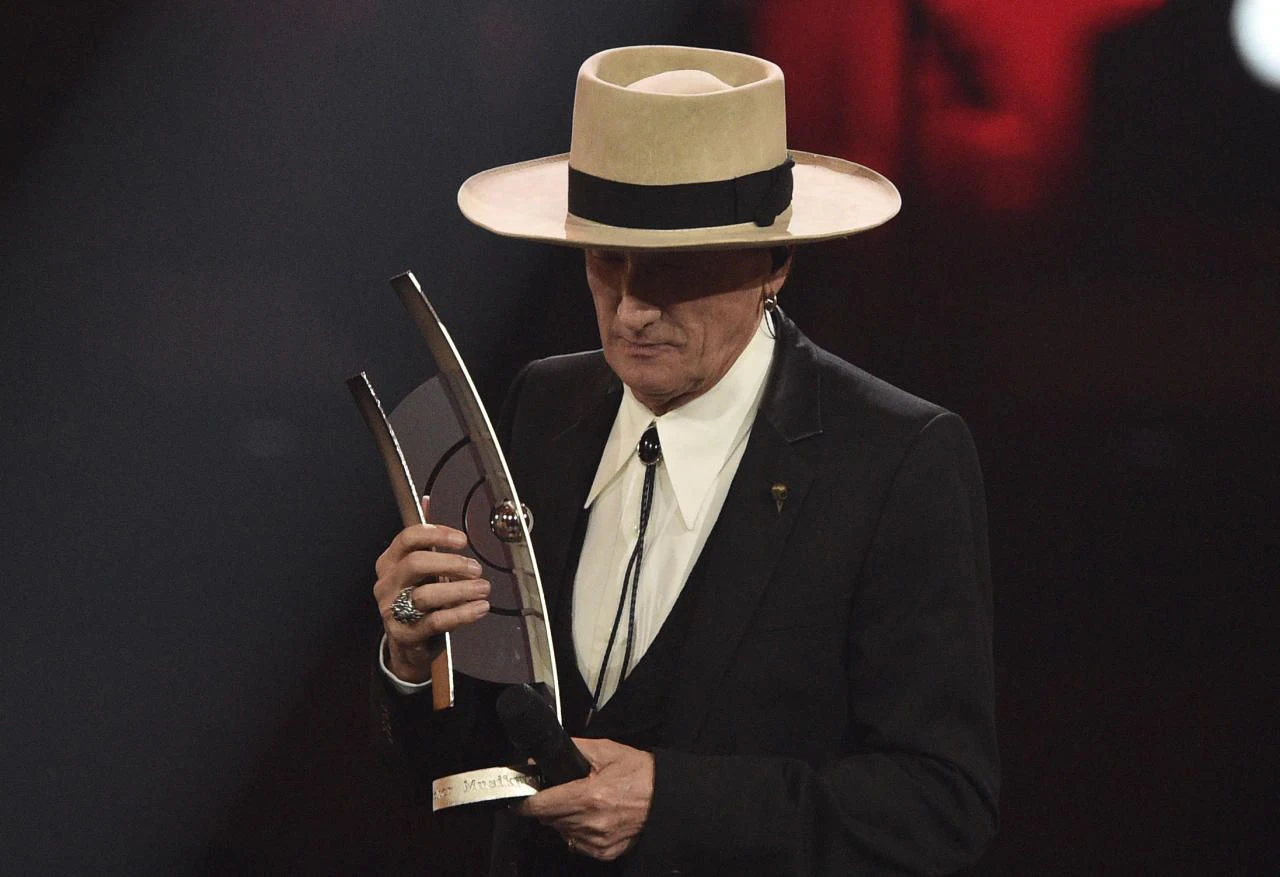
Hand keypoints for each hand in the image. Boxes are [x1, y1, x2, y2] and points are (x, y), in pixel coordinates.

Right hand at [373, 497, 489, 682]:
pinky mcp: (404, 633)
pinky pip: (435, 621)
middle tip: (476, 568)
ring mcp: (392, 609)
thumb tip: (426, 499)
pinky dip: (462, 613)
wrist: (406, 641)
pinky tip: (480, 608)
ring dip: (460, 590)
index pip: (408, 538)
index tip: (462, 540)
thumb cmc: (416, 596)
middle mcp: (387, 583)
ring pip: (426, 595)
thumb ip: (424, 536)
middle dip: (451, 563)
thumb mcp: (418, 566)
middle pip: (416, 564)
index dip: (436, 535)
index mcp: (390, 561)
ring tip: (483, 588)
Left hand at [517, 737, 654, 861]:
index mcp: (589, 796)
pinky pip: (577, 844)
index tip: (521, 798)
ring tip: (583, 803)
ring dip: (564, 819)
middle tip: (563, 792)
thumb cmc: (640, 774)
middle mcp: (591, 822)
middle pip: (549, 819)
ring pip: (561, 832)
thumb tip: (543, 755)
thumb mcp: (606, 751)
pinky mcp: (605, 852)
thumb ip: (572, 749)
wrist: (667, 797)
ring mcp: (598, 840)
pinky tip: (592, 817)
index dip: (526, 801)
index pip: (540, 806)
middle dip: (550, 806)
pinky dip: (578, 832)